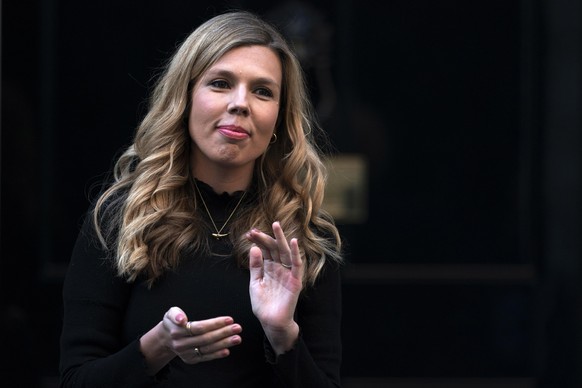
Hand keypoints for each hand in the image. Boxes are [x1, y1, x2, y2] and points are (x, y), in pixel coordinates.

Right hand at [140, 306, 241, 372]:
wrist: (166, 338)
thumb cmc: (173, 322)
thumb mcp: (171, 313)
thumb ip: (176, 314)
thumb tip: (181, 319)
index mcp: (178, 331)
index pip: (200, 328)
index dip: (215, 324)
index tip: (229, 319)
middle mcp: (182, 344)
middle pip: (206, 338)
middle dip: (224, 333)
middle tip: (238, 328)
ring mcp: (186, 353)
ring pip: (207, 349)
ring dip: (224, 344)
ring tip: (237, 338)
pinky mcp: (191, 359)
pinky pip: (205, 357)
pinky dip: (217, 355)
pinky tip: (227, 350)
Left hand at [246, 221, 302, 353]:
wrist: (271, 322)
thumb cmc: (263, 305)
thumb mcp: (255, 283)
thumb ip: (255, 267)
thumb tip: (254, 248)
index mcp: (269, 268)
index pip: (265, 250)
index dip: (258, 241)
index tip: (249, 234)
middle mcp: (279, 268)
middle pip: (273, 249)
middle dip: (265, 238)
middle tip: (254, 230)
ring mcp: (288, 273)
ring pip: (284, 252)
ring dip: (280, 238)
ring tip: (275, 225)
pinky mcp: (295, 281)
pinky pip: (297, 264)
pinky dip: (295, 252)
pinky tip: (293, 241)